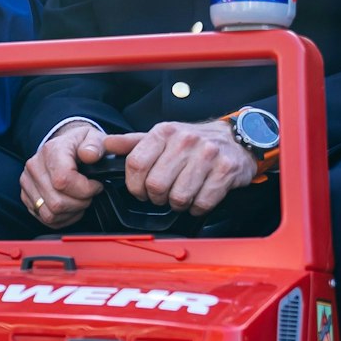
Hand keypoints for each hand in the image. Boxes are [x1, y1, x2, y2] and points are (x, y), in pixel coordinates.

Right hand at [20, 122, 105, 229]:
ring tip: (80, 200)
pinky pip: (45, 219)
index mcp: (51, 151)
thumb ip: (95, 146)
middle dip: (80, 203)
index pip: (63, 180)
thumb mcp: (94, 138)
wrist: (63, 146)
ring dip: (71, 212)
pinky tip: (71, 206)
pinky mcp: (26, 196)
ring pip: (50, 214)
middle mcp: (34, 167)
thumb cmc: (80, 145)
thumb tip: (90, 155)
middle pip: (57, 202)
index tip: (96, 185)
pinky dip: (63, 218)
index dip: (85, 189)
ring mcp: (27, 183)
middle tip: (89, 194)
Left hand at [106, 121, 256, 217]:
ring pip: (179, 197)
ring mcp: (207, 155)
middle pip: (156, 184)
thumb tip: (104, 144)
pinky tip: (198, 199)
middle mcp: (185, 140)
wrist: (236, 139)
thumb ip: (131, 143)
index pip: (136, 164)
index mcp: (164, 132)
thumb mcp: (161, 136)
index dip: (134, 185)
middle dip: (156, 197)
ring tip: (181, 196)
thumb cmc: (193, 141)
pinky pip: (203, 203)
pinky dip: (197, 208)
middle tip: (162, 195)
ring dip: (177, 204)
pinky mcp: (226, 170)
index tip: (139, 191)